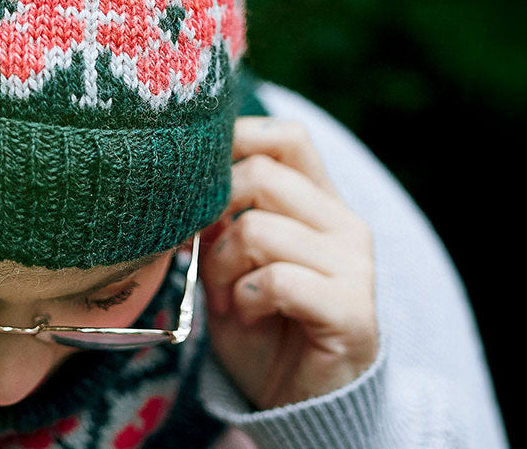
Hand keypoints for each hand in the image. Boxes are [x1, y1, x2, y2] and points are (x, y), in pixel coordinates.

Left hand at [200, 117, 378, 409]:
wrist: (300, 401)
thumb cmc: (259, 322)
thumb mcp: (227, 260)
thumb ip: (217, 217)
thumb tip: (181, 179)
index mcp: (318, 202)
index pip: (286, 135)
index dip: (234, 141)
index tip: (194, 180)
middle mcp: (343, 224)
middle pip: (261, 174)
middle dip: (213, 214)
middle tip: (206, 257)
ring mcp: (354, 265)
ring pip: (258, 228)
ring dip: (224, 267)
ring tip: (229, 297)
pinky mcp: (352, 310)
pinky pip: (278, 279)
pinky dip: (247, 298)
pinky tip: (250, 314)